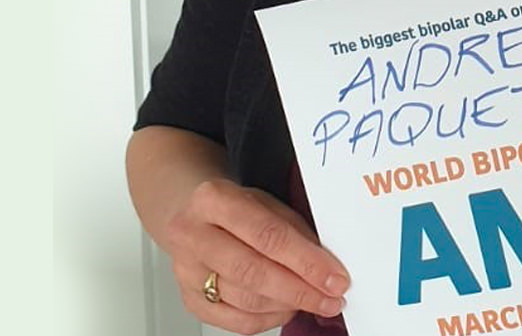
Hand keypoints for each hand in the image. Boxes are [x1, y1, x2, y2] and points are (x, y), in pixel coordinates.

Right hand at [159, 177, 351, 333]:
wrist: (192, 216)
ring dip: (288, 305)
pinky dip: (269, 319)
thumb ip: (294, 232)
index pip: (267, 235)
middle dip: (300, 290)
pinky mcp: (190, 299)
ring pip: (246, 300)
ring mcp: (186, 270)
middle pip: (252, 272)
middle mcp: (192, 235)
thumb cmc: (235, 209)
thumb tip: (328, 267)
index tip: (335, 278)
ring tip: (313, 301)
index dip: (306, 261)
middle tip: (330, 299)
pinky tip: (286, 309)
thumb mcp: (266, 203)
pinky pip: (236, 321)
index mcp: (214, 199)